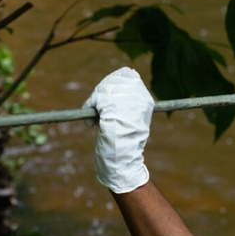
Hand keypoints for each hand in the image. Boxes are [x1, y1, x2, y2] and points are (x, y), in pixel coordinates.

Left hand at [83, 67, 153, 193]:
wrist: (123, 161)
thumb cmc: (125, 144)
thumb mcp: (131, 119)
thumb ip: (126, 102)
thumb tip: (112, 84)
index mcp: (145, 99)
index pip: (128, 74)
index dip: (113, 82)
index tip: (105, 97)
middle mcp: (138, 97)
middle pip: (112, 80)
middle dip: (101, 93)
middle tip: (97, 109)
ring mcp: (125, 101)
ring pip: (102, 89)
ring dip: (94, 101)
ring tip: (96, 119)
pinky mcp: (110, 106)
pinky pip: (95, 99)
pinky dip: (89, 108)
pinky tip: (91, 124)